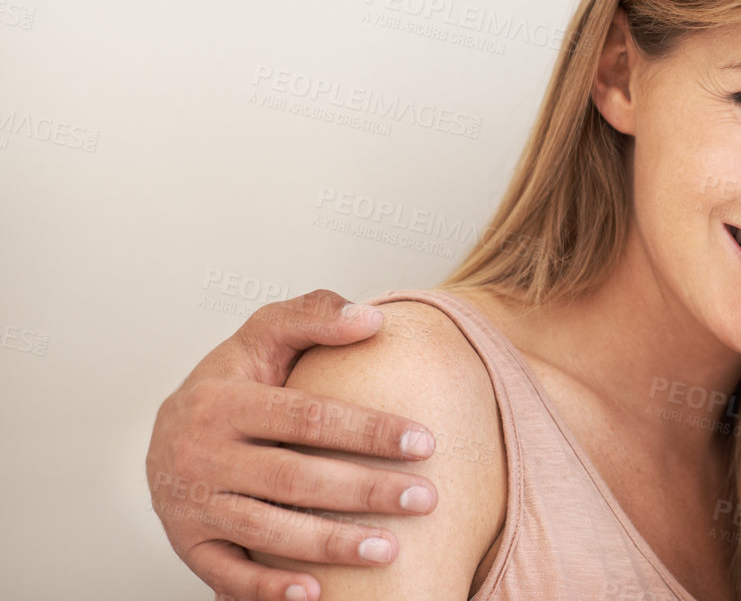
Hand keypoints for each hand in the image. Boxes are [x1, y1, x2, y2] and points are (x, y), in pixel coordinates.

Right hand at [147, 290, 442, 600]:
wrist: (169, 428)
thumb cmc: (235, 378)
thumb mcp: (264, 334)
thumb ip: (314, 313)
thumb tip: (370, 319)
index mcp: (221, 400)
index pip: (307, 417)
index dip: (368, 430)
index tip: (424, 442)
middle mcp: (199, 455)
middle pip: (294, 479)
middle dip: (365, 491)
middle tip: (425, 499)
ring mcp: (190, 505)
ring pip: (267, 530)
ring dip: (331, 545)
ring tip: (390, 549)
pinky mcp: (188, 545)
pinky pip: (228, 574)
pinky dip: (269, 589)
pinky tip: (316, 592)